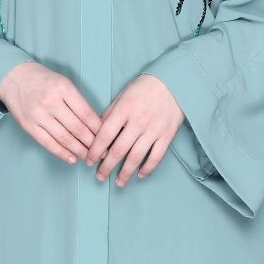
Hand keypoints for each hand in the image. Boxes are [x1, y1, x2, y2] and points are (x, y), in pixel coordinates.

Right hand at [0, 62, 102, 164]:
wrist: (13, 77)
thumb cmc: (42, 80)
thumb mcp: (63, 82)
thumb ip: (77, 101)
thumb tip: (94, 125)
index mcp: (63, 88)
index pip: (86, 114)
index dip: (98, 129)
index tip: (106, 138)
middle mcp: (51, 102)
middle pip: (77, 128)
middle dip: (92, 144)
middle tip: (102, 153)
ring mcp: (38, 115)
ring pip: (64, 138)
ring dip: (79, 151)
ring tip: (90, 158)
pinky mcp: (28, 126)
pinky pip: (48, 143)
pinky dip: (62, 153)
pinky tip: (72, 159)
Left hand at [84, 73, 184, 187]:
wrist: (174, 81)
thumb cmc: (145, 87)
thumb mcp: (122, 95)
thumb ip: (110, 113)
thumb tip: (97, 132)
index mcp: (123, 110)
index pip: (104, 135)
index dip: (95, 151)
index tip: (89, 161)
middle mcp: (138, 122)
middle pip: (118, 150)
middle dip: (107, 167)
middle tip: (99, 177)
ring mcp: (153, 130)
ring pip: (136, 157)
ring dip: (125, 172)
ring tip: (118, 182)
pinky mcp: (167, 135)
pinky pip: (156, 157)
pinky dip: (147, 168)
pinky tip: (140, 175)